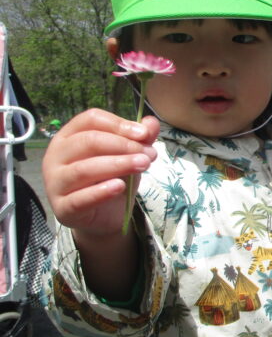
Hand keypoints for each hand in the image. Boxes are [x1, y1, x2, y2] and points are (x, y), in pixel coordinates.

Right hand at [42, 109, 159, 237]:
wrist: (104, 216)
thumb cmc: (110, 179)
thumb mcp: (128, 156)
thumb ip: (139, 139)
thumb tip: (151, 122)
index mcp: (69, 136)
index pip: (90, 120)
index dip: (118, 124)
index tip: (144, 134)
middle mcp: (56, 156)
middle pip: (88, 141)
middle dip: (122, 145)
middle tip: (148, 154)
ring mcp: (55, 182)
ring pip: (84, 169)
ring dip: (117, 165)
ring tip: (143, 165)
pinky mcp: (62, 207)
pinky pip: (80, 198)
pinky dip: (101, 192)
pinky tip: (120, 187)